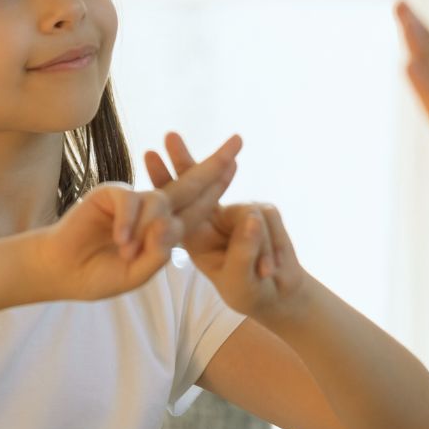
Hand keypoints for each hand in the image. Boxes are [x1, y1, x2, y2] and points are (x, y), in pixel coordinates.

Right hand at [30, 135, 239, 301]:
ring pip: (160, 202)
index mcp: (166, 228)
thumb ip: (157, 255)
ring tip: (128, 251)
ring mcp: (134, 200)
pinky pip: (131, 201)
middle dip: (215, 164)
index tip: (236, 164)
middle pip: (191, 184)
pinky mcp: (111, 194)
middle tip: (239, 141)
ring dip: (149, 228)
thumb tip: (169, 227)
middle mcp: (154, 209)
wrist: (61, 272)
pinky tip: (120, 239)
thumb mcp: (136, 273)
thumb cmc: (99, 274)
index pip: (199, 206)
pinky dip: (129, 222)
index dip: (218, 186)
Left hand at [144, 133, 309, 318]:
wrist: (277, 292)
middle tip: (169, 135)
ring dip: (259, 249)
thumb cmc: (249, 290)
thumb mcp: (239, 279)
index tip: (150, 154)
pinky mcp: (264, 212)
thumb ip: (243, 250)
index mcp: (197, 234)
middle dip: (185, 160)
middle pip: (197, 183)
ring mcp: (240, 211)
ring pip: (248, 213)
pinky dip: (272, 250)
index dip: (165, 179)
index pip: (177, 204)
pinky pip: (268, 219)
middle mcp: (215, 217)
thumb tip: (251, 217)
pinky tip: (271, 270)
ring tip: (264, 273)